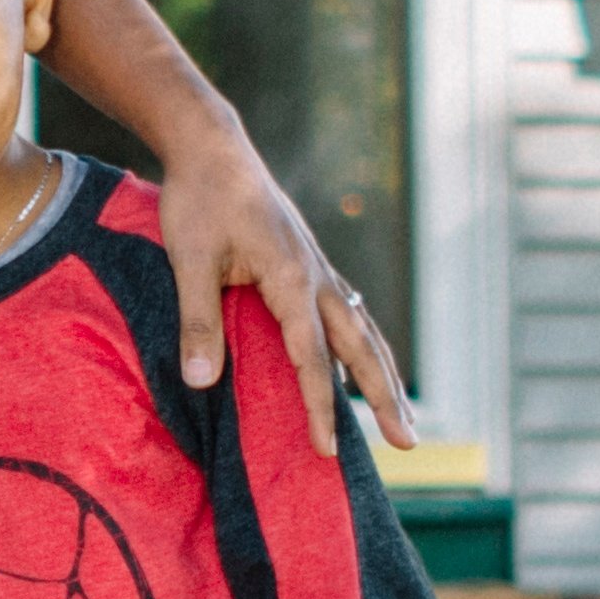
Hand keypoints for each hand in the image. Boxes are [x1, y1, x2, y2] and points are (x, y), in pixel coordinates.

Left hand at [146, 135, 417, 461]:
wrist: (213, 147)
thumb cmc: (198, 200)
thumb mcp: (190, 260)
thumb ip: (199, 322)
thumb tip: (200, 385)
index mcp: (294, 280)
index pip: (313, 359)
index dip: (319, 407)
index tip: (326, 451)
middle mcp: (317, 277)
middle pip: (362, 349)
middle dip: (385, 398)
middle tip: (409, 443)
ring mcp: (318, 269)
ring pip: (362, 331)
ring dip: (383, 375)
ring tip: (402, 417)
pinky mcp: (309, 264)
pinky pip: (348, 313)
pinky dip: (363, 344)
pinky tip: (366, 361)